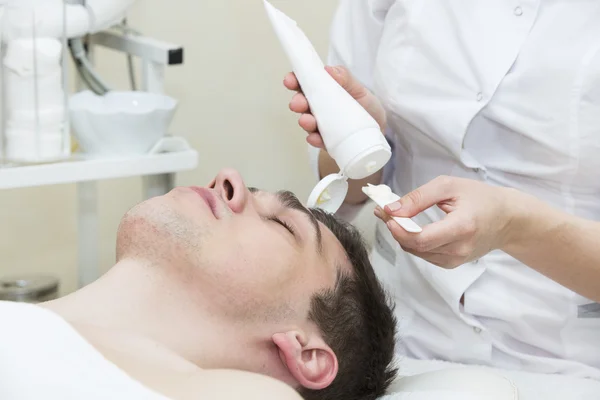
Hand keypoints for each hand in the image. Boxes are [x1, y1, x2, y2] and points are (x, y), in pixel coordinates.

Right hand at [283, 66, 386, 148]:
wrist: (378, 127)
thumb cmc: (365, 104)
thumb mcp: (358, 87)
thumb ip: (344, 77)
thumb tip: (328, 70)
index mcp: (321, 90)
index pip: (303, 83)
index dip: (294, 80)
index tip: (290, 80)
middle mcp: (317, 107)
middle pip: (301, 104)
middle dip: (297, 103)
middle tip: (298, 104)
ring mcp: (320, 125)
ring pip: (307, 123)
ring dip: (305, 121)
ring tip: (307, 121)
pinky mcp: (327, 141)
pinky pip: (318, 140)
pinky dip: (315, 139)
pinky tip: (315, 138)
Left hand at [374, 176, 516, 267]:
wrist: (507, 219)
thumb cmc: (481, 198)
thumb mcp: (449, 186)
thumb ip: (418, 198)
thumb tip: (391, 209)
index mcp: (462, 227)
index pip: (421, 238)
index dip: (398, 229)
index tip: (386, 214)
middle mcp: (459, 249)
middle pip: (415, 247)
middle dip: (395, 229)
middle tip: (385, 211)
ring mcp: (456, 260)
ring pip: (416, 252)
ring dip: (401, 235)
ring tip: (396, 216)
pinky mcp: (452, 264)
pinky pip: (424, 255)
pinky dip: (412, 241)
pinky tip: (410, 227)